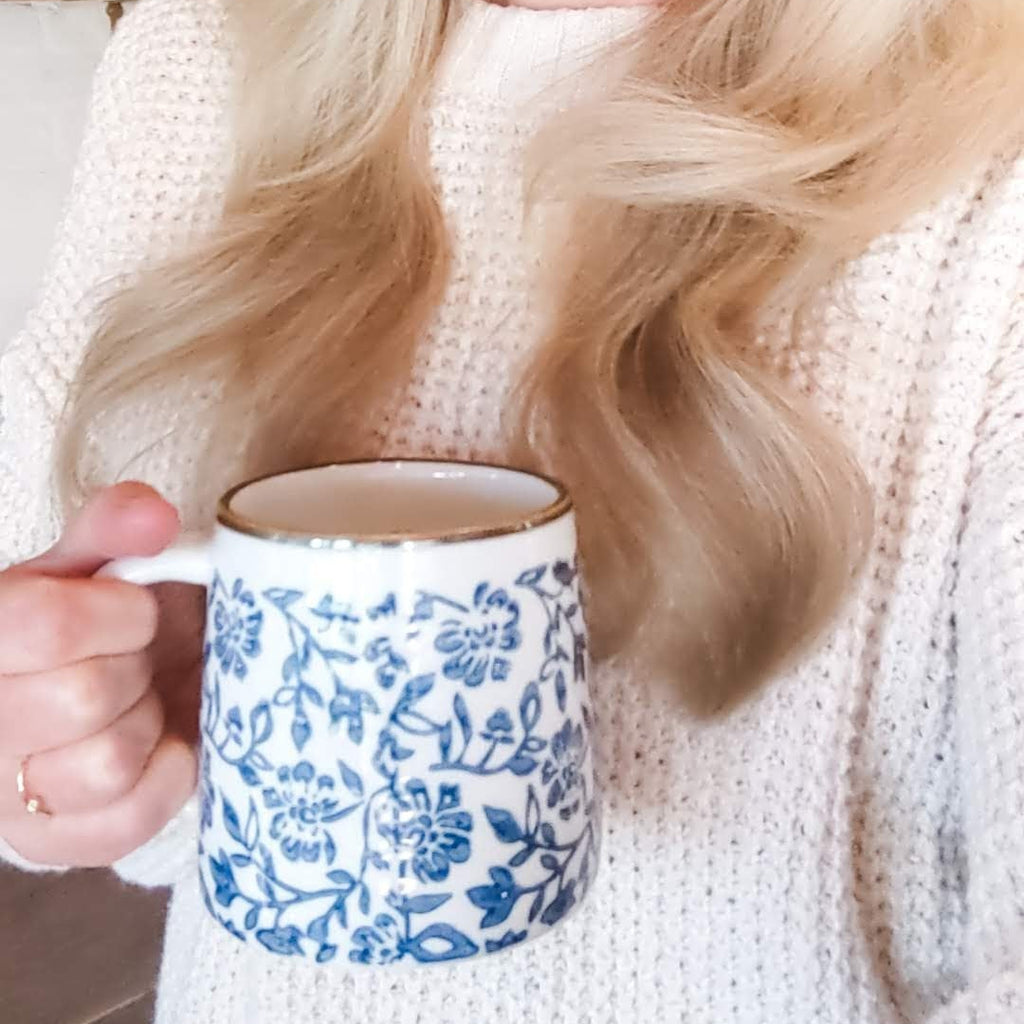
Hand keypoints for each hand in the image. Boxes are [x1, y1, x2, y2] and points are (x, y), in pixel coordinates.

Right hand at [0, 484, 199, 866]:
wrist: (112, 688)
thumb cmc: (101, 622)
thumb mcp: (96, 565)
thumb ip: (113, 529)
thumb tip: (151, 517)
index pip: (46, 626)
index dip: (120, 614)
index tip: (136, 611)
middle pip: (81, 697)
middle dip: (134, 669)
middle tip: (135, 661)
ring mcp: (4, 793)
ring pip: (104, 764)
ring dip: (144, 725)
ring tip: (135, 704)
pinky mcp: (50, 841)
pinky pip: (124, 822)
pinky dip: (162, 780)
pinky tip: (156, 748)